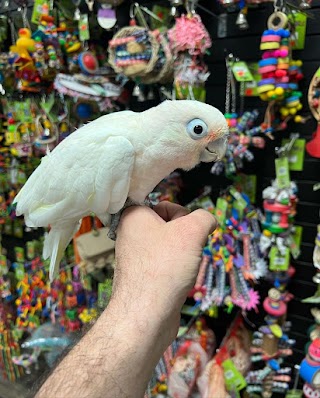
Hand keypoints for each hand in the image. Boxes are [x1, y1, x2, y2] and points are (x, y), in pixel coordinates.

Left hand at [111, 201, 216, 351]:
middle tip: (184, 253)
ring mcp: (135, 257)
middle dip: (185, 239)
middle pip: (170, 227)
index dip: (182, 217)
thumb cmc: (165, 267)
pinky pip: (166, 266)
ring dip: (184, 257)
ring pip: (171, 248)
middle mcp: (130, 234)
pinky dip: (176, 272)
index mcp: (134, 216)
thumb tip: (207, 220)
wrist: (146, 316)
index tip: (185, 233)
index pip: (166, 205)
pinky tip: (177, 283)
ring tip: (181, 271)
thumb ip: (204, 217)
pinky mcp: (142, 276)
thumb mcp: (192, 231)